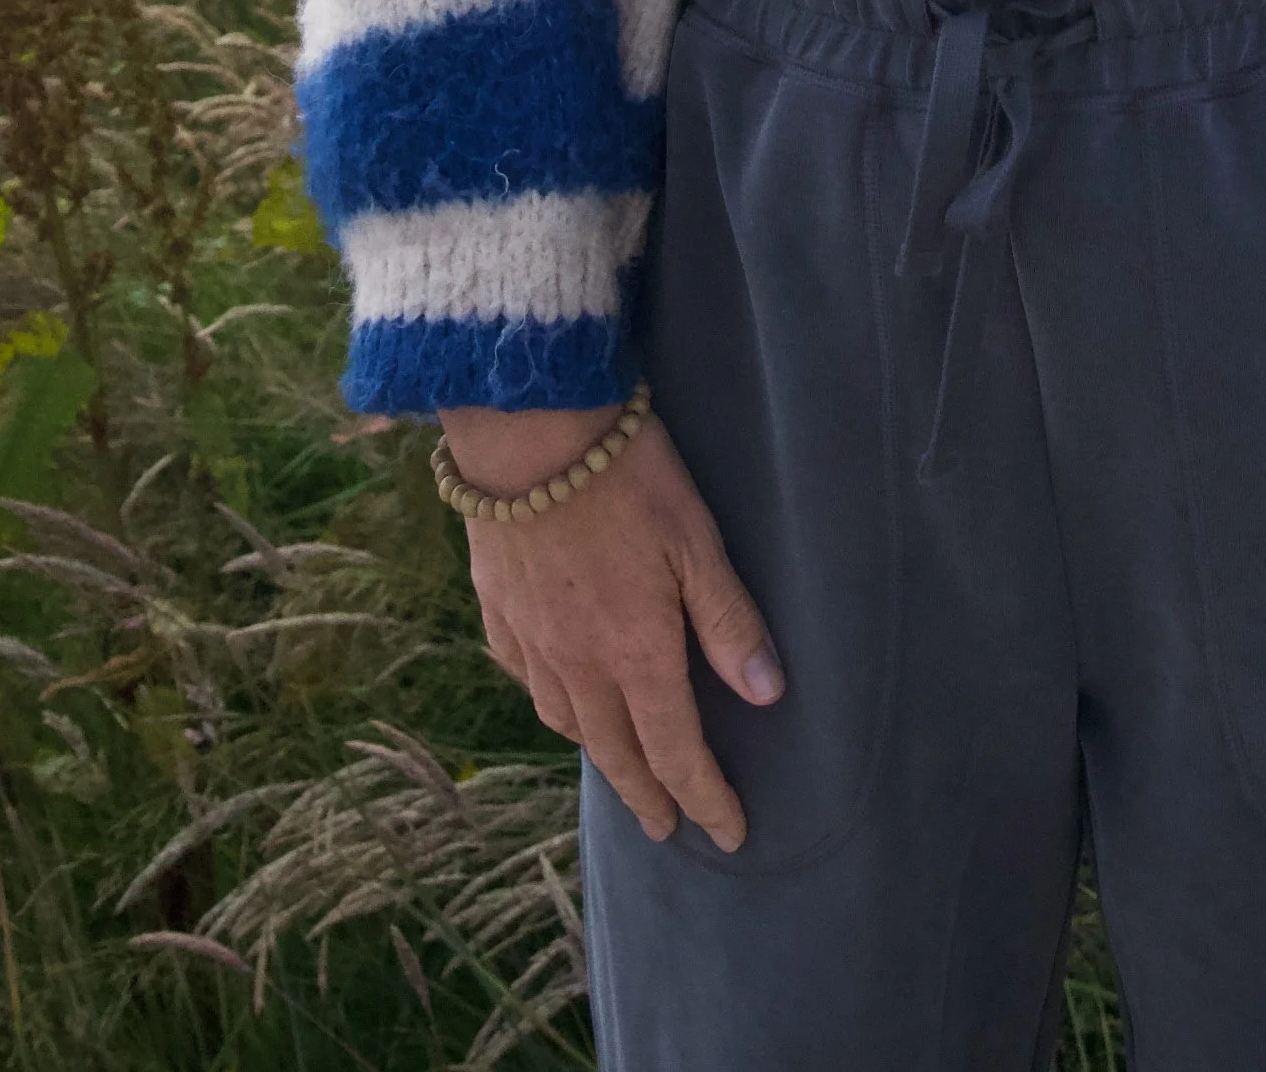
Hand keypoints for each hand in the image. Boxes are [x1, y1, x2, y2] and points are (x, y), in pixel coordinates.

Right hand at [440, 401, 783, 851]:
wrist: (526, 433)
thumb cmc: (625, 478)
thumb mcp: (695, 541)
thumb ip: (728, 620)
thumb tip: (767, 696)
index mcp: (635, 652)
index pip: (676, 749)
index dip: (704, 796)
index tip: (729, 832)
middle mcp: (578, 662)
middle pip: (617, 750)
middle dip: (648, 795)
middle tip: (667, 827)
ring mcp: (532, 637)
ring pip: (566, 720)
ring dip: (599, 754)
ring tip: (619, 769)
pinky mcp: (498, 606)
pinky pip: (524, 677)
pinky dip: (548, 702)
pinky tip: (554, 697)